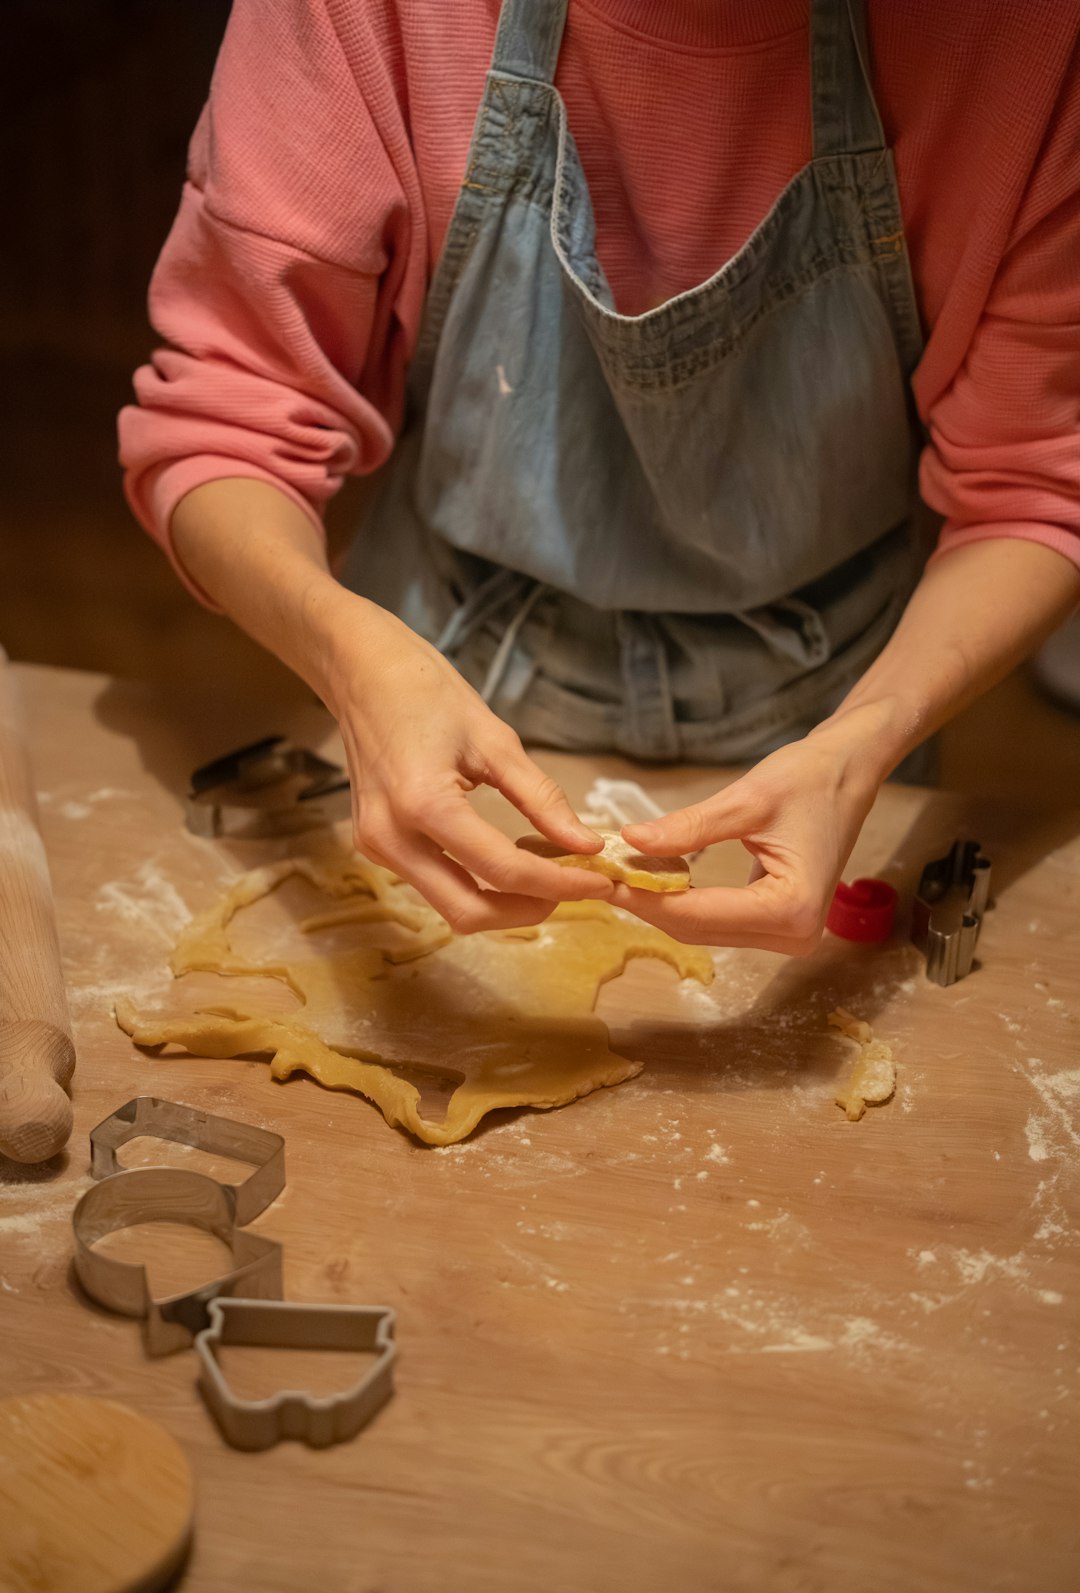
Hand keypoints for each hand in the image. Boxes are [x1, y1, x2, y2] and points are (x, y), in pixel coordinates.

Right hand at [318, 595, 607, 932]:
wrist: (360, 672)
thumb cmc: (427, 692)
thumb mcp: (495, 739)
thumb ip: (542, 798)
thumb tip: (588, 845)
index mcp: (423, 803)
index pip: (502, 870)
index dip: (560, 885)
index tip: (602, 882)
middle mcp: (392, 838)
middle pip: (470, 913)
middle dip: (529, 909)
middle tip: (575, 885)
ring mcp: (377, 847)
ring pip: (451, 908)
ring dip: (504, 902)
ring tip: (546, 870)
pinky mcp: (375, 846)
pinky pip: (434, 886)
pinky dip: (477, 885)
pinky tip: (507, 859)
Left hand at [610, 712, 886, 951]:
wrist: (849, 770)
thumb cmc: (809, 777)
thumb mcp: (745, 800)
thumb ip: (688, 828)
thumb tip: (628, 842)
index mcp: (792, 908)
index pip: (698, 914)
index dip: (645, 899)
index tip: (604, 878)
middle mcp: (795, 935)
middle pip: (699, 929)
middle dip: (648, 904)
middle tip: (603, 874)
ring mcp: (790, 935)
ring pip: (705, 930)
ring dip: (663, 905)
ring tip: (624, 871)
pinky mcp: (782, 925)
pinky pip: (720, 920)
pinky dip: (686, 901)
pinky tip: (656, 876)